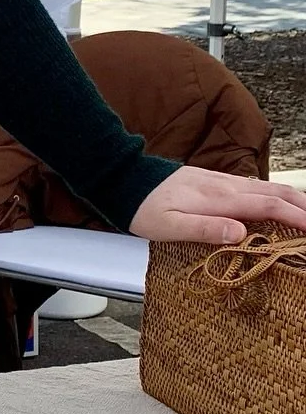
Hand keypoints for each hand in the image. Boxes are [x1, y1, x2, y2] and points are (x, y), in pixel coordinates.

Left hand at [129, 166, 305, 244]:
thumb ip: (205, 229)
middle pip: (277, 192)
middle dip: (304, 207)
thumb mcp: (169, 226)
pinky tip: (280, 204)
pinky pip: (256, 186)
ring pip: (268, 187)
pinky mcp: (216, 181)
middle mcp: (227, 186)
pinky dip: (277, 195)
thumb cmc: (144, 208)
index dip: (298, 218)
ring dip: (294, 199)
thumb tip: (242, 234)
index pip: (270, 206)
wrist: (125, 179)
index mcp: (220, 199)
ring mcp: (222, 181)